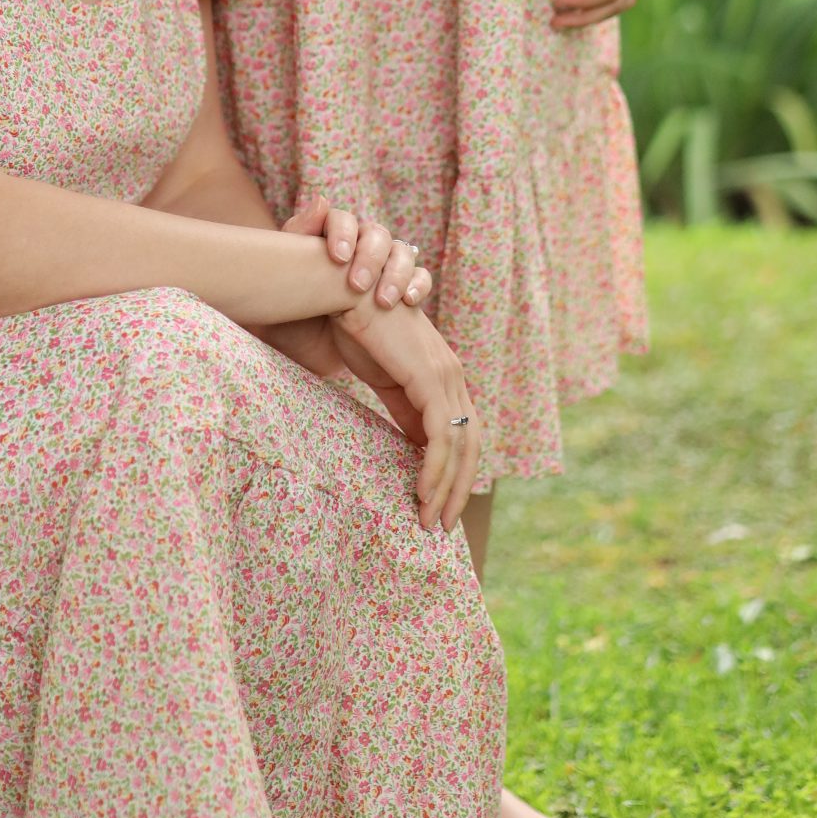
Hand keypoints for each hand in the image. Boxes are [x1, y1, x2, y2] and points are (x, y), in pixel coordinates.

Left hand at [281, 194, 431, 309]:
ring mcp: (384, 266)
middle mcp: (360, 245)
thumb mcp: (283, 278)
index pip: (342, 219)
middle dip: (370, 258)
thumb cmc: (292, 312)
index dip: (343, 234)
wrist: (309, 350)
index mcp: (330, 236)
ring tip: (384, 301)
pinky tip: (409, 301)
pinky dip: (418, 285)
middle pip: (376, 235)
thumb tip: (322, 199)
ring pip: (402, 253)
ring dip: (397, 273)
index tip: (338, 258)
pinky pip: (420, 278)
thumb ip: (298, 235)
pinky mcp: (401, 290)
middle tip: (357, 286)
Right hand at [328, 294, 479, 532]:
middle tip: (440, 525)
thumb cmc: (358, 329)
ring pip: (459, 446)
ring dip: (446, 488)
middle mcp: (453, 376)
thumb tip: (414, 448)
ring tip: (428, 520)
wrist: (344, 292)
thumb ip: (403, 412)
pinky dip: (435, 468)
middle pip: (472, 445)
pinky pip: (441, 436)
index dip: (456, 473)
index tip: (439, 505)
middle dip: (459, 489)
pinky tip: (421, 492)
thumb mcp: (385, 380)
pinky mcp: (430, 379)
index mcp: (444, 377)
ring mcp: (445, 377)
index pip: (464, 434)